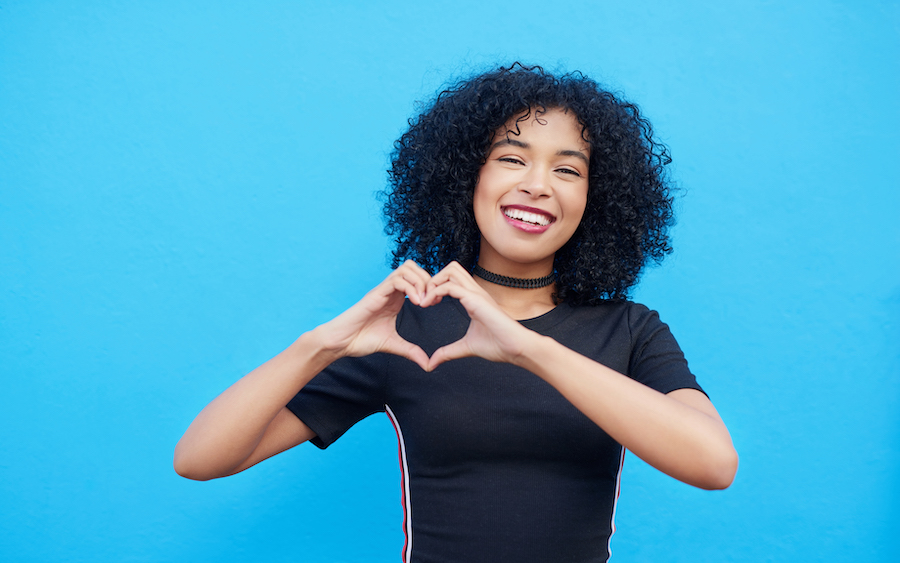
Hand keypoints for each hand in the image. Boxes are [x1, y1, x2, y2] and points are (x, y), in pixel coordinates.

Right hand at [316, 261, 431, 369]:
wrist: (341, 342)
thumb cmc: (361, 339)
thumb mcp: (393, 345)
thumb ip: (411, 351)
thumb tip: (428, 364)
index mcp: (395, 299)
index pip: (416, 277)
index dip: (429, 286)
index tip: (435, 303)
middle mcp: (390, 291)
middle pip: (413, 267)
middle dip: (428, 279)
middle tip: (433, 299)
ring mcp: (382, 290)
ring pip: (406, 269)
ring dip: (420, 281)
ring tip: (424, 301)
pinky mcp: (376, 294)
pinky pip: (397, 280)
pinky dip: (411, 288)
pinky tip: (416, 303)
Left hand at [422, 262, 532, 369]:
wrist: (516, 348)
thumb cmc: (498, 346)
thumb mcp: (466, 348)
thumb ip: (448, 352)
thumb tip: (432, 363)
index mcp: (474, 299)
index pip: (453, 279)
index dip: (436, 286)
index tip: (426, 304)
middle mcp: (475, 292)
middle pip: (452, 268)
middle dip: (433, 279)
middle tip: (424, 299)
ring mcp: (477, 293)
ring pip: (451, 270)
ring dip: (433, 282)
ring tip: (425, 301)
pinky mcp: (476, 300)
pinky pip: (450, 286)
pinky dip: (435, 292)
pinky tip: (428, 305)